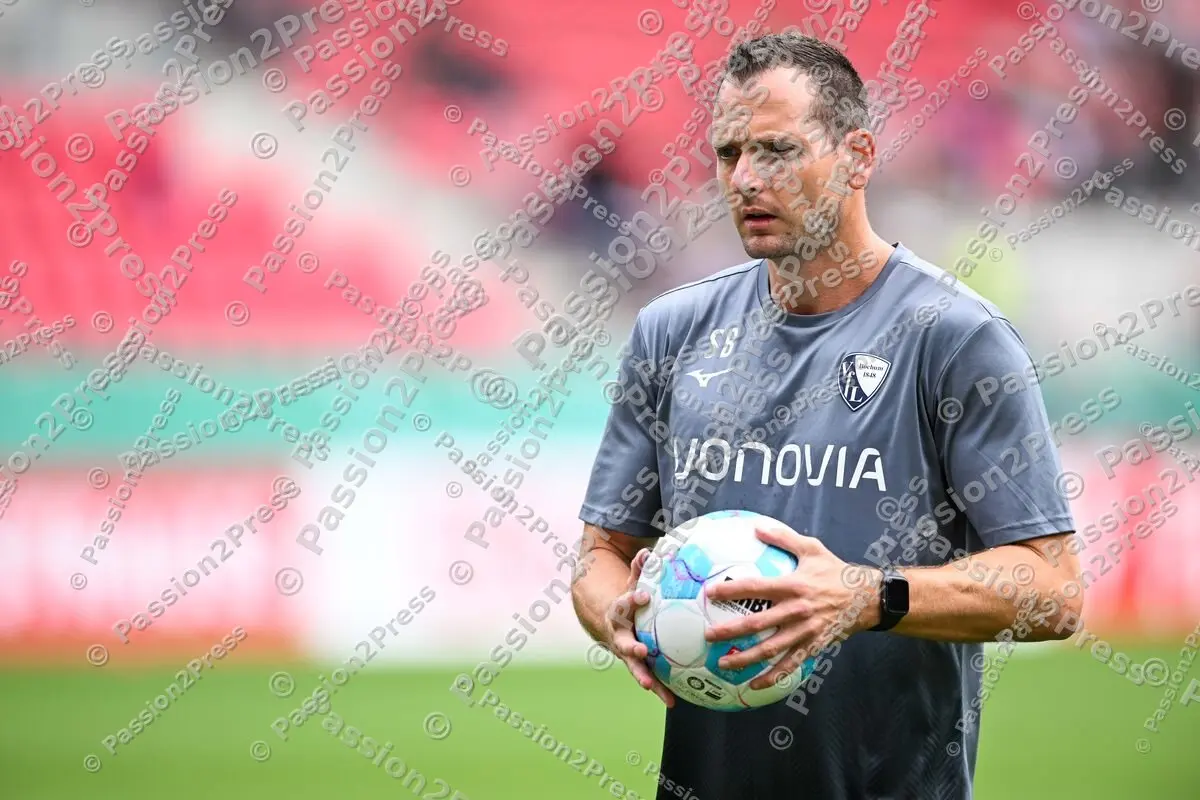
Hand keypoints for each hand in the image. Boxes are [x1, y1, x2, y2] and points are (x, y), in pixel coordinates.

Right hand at [604, 549, 675, 706]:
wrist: (608, 622)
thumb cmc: (628, 601)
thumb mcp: (630, 583)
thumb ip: (639, 571)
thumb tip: (647, 553)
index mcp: (619, 613)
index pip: (624, 604)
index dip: (632, 600)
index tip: (642, 596)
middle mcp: (619, 635)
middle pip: (622, 642)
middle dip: (631, 647)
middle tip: (640, 650)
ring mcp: (626, 653)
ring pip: (633, 666)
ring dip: (642, 676)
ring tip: (651, 686)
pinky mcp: (637, 666)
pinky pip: (649, 678)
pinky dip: (660, 690)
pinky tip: (673, 701)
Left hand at [702, 526, 877, 690]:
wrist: (867, 597)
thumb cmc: (836, 571)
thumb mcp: (811, 549)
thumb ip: (784, 538)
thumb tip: (757, 527)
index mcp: (793, 585)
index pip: (755, 588)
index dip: (731, 590)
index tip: (709, 593)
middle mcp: (796, 610)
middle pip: (757, 624)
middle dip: (730, 631)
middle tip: (708, 635)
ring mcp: (805, 631)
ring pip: (771, 649)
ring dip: (745, 658)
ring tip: (724, 663)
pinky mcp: (814, 646)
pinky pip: (791, 664)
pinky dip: (773, 676)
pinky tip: (755, 684)